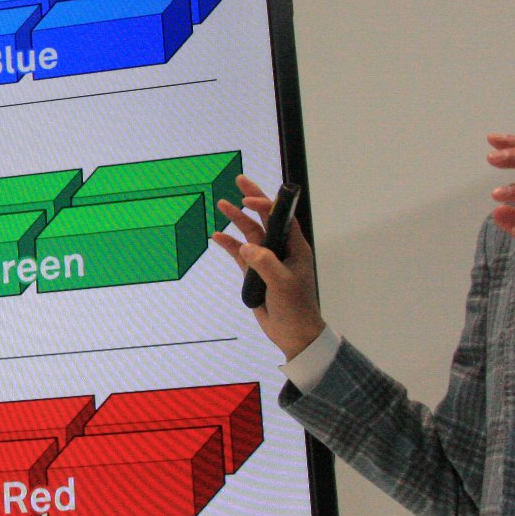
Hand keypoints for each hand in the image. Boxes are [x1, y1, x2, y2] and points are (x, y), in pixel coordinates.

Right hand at [212, 174, 325, 359]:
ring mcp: (266, 260)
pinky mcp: (254, 272)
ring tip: (221, 204)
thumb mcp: (283, 285)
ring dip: (236, 220)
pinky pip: (239, 253)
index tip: (248, 200)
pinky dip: (228, 244)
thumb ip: (265, 264)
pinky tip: (217, 236)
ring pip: (250, 234)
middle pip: (265, 219)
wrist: (293, 334)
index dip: (267, 204)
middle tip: (239, 181)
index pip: (281, 218)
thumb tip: (247, 248)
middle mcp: (281, 250)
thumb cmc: (297, 309)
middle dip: (252, 200)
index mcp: (294, 248)